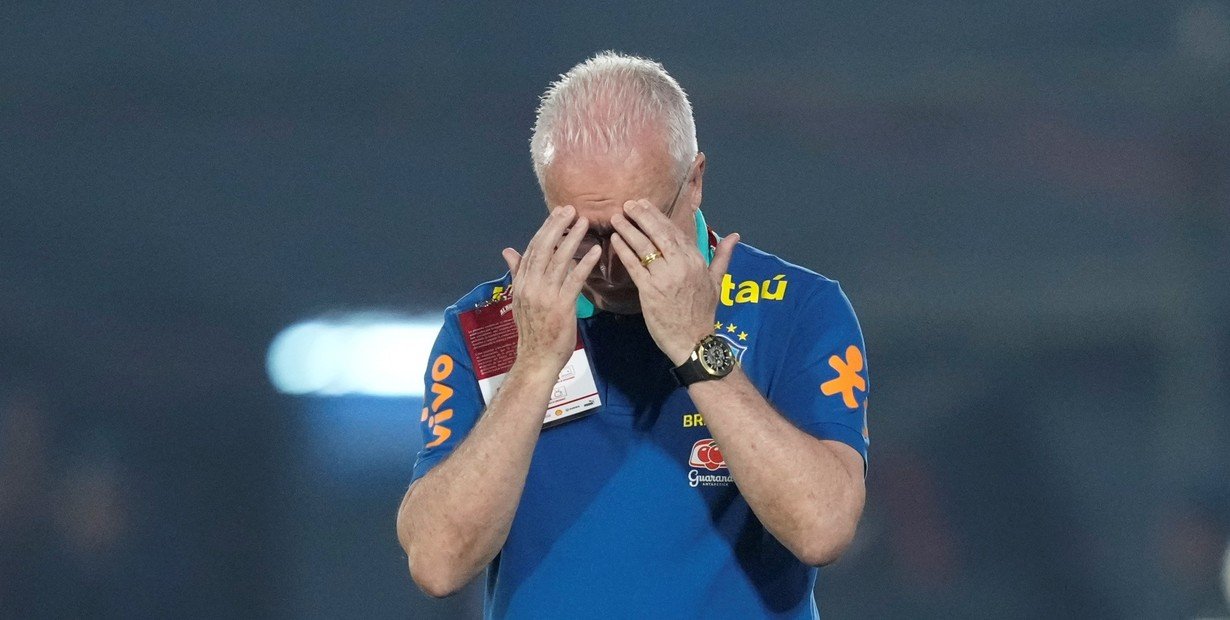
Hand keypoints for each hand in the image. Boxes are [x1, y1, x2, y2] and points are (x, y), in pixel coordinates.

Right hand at [501, 205, 601, 377]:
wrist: (535, 359)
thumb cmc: (532, 330)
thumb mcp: (520, 299)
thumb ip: (517, 273)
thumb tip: (508, 250)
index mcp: (521, 283)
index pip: (532, 249)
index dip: (545, 229)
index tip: (558, 213)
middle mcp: (531, 285)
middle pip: (544, 249)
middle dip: (557, 226)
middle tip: (571, 210)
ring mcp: (545, 295)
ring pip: (559, 260)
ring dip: (573, 239)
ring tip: (585, 223)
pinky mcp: (561, 306)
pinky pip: (574, 280)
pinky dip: (585, 263)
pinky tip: (596, 251)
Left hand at [608, 200, 738, 364]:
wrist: (694, 340)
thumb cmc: (703, 312)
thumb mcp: (717, 281)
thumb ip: (723, 256)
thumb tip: (734, 236)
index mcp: (696, 260)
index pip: (676, 232)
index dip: (658, 217)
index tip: (645, 205)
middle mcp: (681, 264)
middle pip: (659, 234)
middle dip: (642, 216)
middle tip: (628, 204)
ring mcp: (665, 277)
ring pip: (644, 247)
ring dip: (629, 230)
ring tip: (616, 218)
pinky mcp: (650, 290)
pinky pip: (635, 265)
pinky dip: (624, 251)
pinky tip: (615, 240)